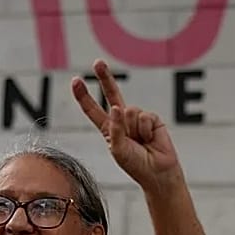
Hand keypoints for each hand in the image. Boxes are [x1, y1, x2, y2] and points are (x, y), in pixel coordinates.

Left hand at [72, 60, 179, 189]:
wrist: (158, 172)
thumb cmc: (136, 165)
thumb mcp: (118, 150)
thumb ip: (115, 129)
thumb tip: (116, 107)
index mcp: (109, 129)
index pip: (93, 109)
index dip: (84, 96)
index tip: (75, 81)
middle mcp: (122, 120)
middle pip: (111, 94)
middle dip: (105, 78)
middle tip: (98, 62)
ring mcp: (137, 119)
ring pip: (129, 110)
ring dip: (134, 128)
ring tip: (141, 142)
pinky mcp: (152, 119)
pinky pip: (144, 116)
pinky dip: (145, 129)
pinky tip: (150, 139)